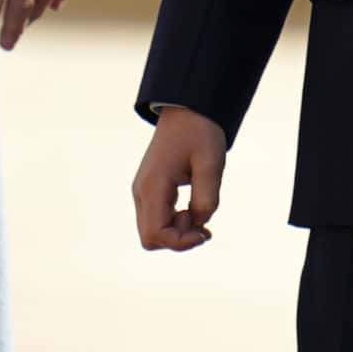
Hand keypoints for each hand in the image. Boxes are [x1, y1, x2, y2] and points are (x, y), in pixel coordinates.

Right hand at [134, 106, 227, 251]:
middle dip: (178, 239)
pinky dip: (174, 223)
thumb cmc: (199, 133)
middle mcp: (142, 192)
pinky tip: (192, 210)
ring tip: (199, 212)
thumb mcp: (210, 164)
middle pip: (150, 238)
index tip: (205, 231)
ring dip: (177, 232)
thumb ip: (206, 198)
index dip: (181, 242)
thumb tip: (199, 222)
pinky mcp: (149, 190)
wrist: (187, 109)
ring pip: (152, 231)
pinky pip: (156, 219)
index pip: (155, 234)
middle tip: (202, 223)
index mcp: (153, 186)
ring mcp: (143, 191)